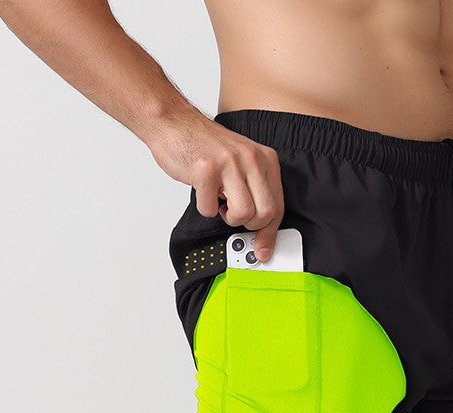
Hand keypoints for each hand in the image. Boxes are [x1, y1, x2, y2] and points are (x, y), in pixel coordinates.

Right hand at [146, 110, 283, 261]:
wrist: (174, 122)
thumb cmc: (206, 147)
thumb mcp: (242, 163)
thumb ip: (256, 190)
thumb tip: (263, 230)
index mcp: (265, 159)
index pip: (278, 205)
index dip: (270, 233)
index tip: (263, 250)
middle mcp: (251, 159)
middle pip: (265, 214)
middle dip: (249, 225)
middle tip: (234, 215)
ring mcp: (229, 163)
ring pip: (244, 214)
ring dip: (228, 217)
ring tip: (220, 202)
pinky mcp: (206, 169)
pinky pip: (211, 209)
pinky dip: (205, 206)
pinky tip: (203, 191)